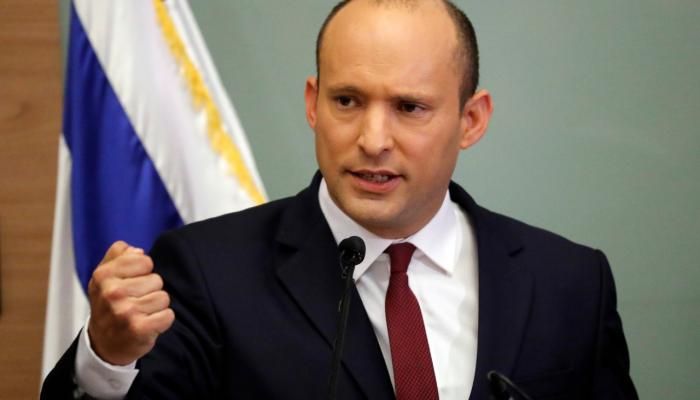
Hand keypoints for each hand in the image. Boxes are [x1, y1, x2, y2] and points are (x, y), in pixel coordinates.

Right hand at [87, 241, 174, 365]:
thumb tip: (138, 251)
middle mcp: (112, 293)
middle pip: (156, 279)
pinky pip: (168, 315)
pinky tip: (148, 324)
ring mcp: (125, 312)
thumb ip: (118, 254)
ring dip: (156, 306)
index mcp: (103, 275)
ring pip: (163, 297)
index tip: (132, 282)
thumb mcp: (104, 276)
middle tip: (135, 301)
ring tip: (141, 313)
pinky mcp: (139, 329)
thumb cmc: (108, 306)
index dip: (143, 271)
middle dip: (150, 290)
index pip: (144, 260)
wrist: (103, 344)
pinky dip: (162, 320)